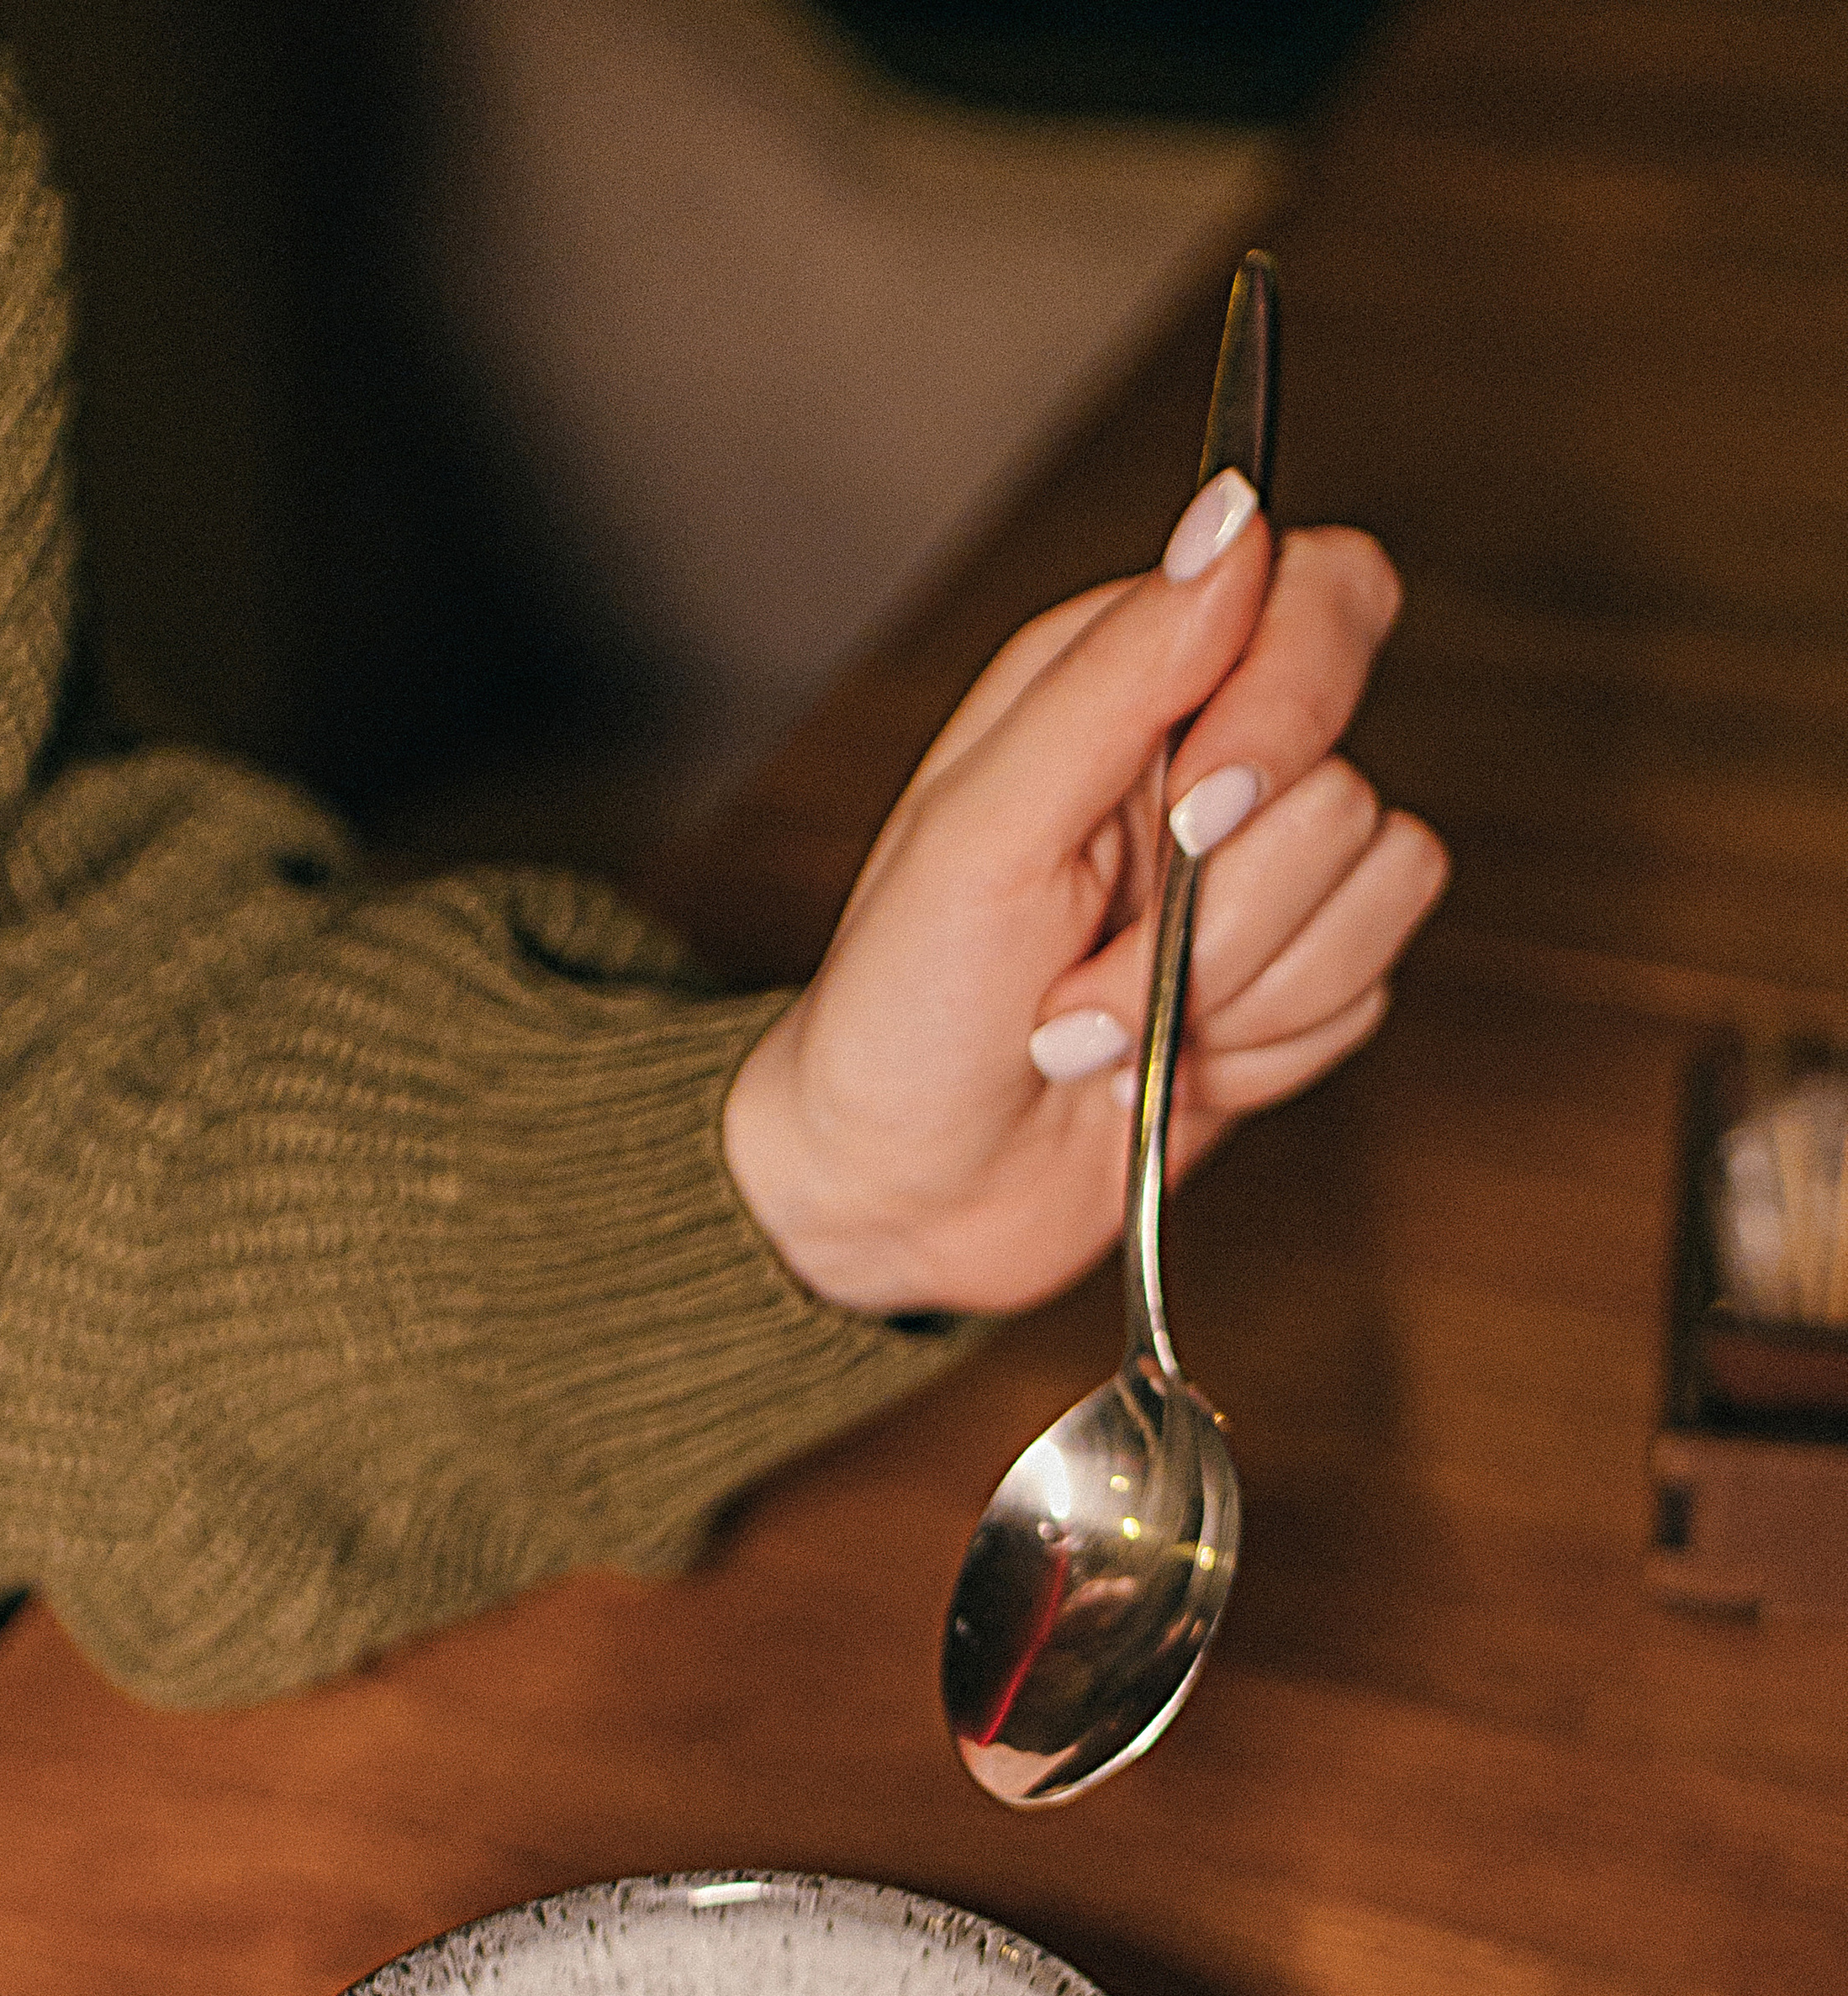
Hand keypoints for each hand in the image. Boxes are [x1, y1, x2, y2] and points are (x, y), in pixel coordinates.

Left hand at [721, 473, 1448, 1316]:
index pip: (1324, 595)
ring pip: (1377, 894)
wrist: (902, 1196)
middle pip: (1349, 785)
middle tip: (1085, 967)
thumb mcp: (982, 827)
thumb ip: (1118, 670)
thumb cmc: (902, 1009)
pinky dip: (1263, 1054)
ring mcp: (1258, 885)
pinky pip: (1365, 997)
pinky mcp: (1291, 990)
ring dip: (1230, 994)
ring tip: (1098, 1030)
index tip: (1203, 810)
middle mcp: (1207, 764)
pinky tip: (1160, 1071)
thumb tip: (1234, 515)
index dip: (1295, 701)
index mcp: (1127, 681)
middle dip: (1218, 914)